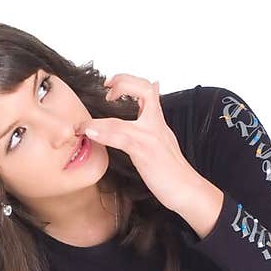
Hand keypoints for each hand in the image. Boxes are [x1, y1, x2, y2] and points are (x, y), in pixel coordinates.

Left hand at [85, 73, 198, 215]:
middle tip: (106, 89)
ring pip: (123, 120)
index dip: (129, 81)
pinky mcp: (145, 152)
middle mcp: (156, 125)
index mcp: (158, 122)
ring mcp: (150, 137)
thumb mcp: (163, 140)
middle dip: (122, 82)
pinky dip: (103, 133)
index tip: (112, 86)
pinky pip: (121, 139)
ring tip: (83, 124)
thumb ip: (154, 122)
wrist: (187, 189)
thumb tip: (153, 96)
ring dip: (99, 120)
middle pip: (143, 88)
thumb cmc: (172, 170)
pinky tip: (89, 132)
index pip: (147, 88)